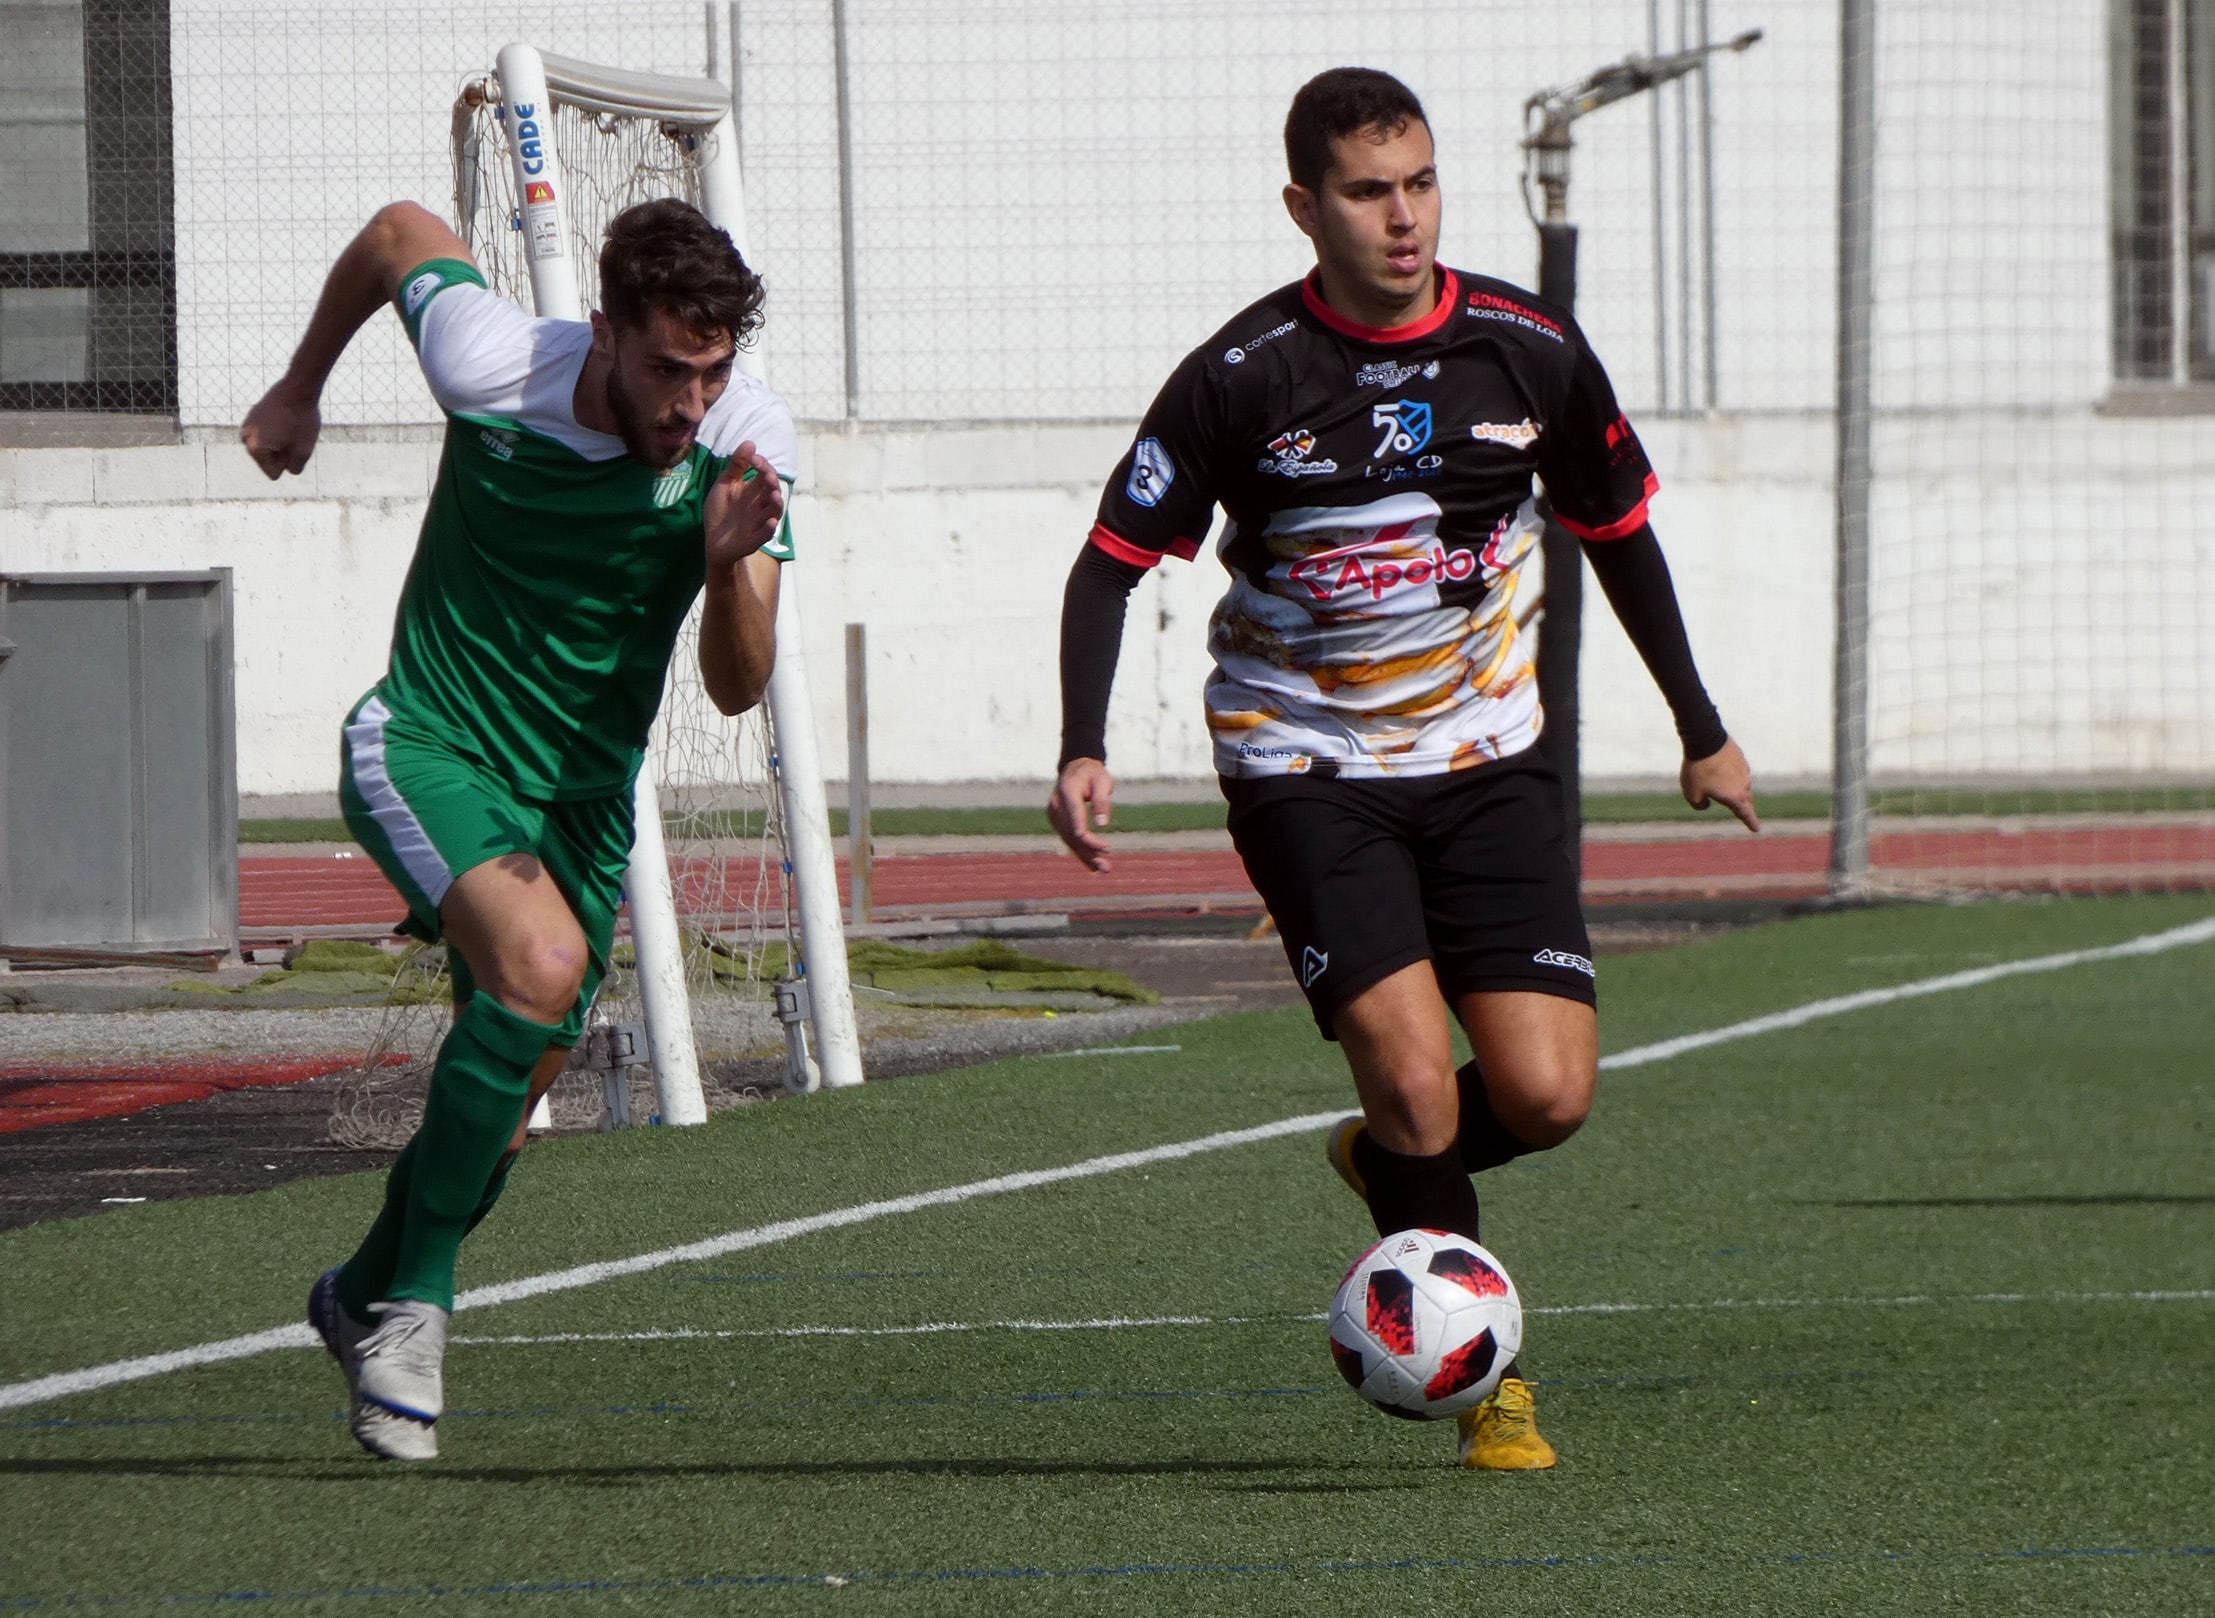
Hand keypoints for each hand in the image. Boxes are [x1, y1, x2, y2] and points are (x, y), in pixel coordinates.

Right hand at [240, 377, 321, 479]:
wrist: (298, 388)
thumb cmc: (303, 420)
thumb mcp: (304, 451)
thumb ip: (294, 468)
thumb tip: (286, 469)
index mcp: (255, 449)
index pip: (274, 473)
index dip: (289, 462)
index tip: (293, 444)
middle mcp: (245, 438)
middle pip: (269, 460)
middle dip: (283, 453)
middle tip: (292, 433)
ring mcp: (247, 425)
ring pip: (268, 447)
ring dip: (280, 442)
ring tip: (289, 426)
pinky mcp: (252, 416)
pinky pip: (267, 434)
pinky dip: (276, 431)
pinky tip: (285, 419)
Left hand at [705, 442, 786, 572]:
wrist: (713, 541)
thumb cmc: (720, 511)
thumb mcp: (724, 485)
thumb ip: (736, 466)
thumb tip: (750, 442)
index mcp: (754, 490)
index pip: (766, 474)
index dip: (763, 466)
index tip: (754, 459)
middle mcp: (760, 505)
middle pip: (773, 491)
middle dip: (772, 483)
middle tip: (768, 477)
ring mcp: (759, 522)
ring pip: (775, 512)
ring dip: (776, 504)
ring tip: (774, 496)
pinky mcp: (755, 539)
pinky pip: (766, 534)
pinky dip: (769, 528)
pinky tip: (770, 522)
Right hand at [1048, 758, 1116, 871]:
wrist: (1075, 768)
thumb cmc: (1092, 773)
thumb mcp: (1102, 780)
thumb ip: (1102, 800)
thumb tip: (1103, 824)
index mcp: (1067, 791)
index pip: (1075, 816)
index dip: (1087, 835)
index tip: (1104, 848)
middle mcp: (1056, 805)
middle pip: (1072, 833)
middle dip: (1090, 850)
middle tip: (1107, 866)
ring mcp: (1054, 815)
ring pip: (1070, 840)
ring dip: (1086, 856)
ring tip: (1103, 869)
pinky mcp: (1057, 822)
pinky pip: (1068, 839)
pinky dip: (1080, 852)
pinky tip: (1092, 866)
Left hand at [1681, 737, 1760, 831]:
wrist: (1705, 739)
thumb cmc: (1698, 770)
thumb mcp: (1692, 794)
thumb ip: (1700, 805)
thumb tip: (1706, 804)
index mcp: (1735, 797)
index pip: (1745, 813)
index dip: (1751, 822)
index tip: (1757, 829)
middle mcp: (1744, 784)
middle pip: (1745, 800)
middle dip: (1742, 807)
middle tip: (1743, 813)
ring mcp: (1744, 769)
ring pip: (1740, 784)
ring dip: (1732, 787)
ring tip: (1716, 784)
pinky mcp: (1739, 757)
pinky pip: (1735, 770)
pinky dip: (1729, 773)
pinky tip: (1718, 768)